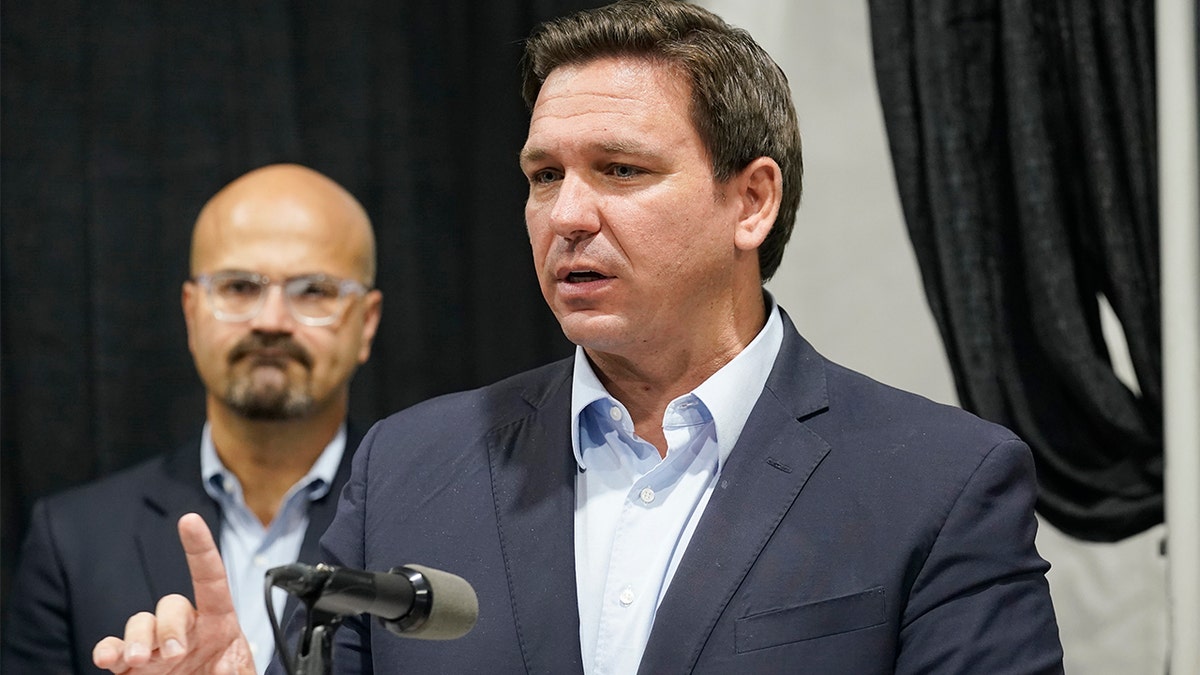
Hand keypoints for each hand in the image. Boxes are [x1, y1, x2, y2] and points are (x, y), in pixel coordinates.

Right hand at [92, 513, 254, 673]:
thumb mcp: (243, 673)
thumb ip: (240, 666)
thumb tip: (238, 665)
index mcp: (219, 625)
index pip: (211, 580)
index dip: (200, 549)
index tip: (190, 520)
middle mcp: (185, 631)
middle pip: (171, 605)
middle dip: (168, 625)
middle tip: (174, 652)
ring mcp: (156, 647)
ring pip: (140, 623)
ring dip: (137, 637)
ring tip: (139, 658)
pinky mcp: (131, 667)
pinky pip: (113, 650)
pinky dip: (107, 650)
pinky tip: (108, 657)